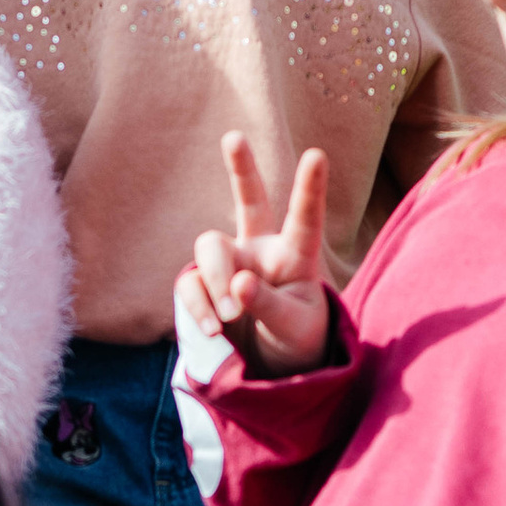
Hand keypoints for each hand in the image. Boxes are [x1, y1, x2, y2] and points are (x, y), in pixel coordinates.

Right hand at [176, 135, 331, 375]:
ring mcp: (228, 266)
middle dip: (241, 169)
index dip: (309, 189)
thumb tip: (238, 285)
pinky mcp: (201, 286)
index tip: (316, 155)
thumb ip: (270, 305)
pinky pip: (190, 285)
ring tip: (231, 316)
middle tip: (234, 137)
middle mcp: (260, 250)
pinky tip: (213, 330)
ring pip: (210, 248)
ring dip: (217, 280)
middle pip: (249, 202)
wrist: (270, 368)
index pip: (305, 220)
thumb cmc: (295, 340)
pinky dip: (198, 307)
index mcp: (296, 256)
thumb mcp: (294, 329)